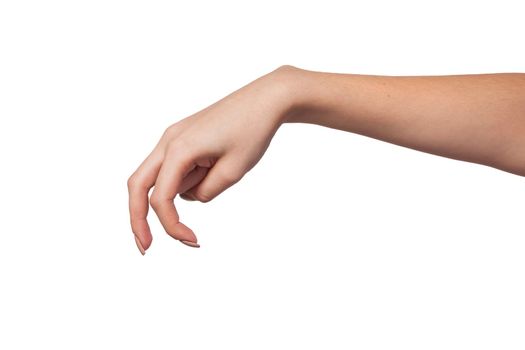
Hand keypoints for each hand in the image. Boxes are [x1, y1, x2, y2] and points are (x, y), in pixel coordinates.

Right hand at [127, 65, 298, 253]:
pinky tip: (217, 162)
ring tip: (222, 167)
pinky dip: (191, 176)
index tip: (192, 241)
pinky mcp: (183, 137)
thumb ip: (206, 192)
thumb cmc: (252, 130)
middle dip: (138, 218)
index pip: (162, 198)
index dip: (172, 226)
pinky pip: (177, 166)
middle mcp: (168, 141)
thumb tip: (189, 197)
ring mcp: (174, 137)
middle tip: (146, 248)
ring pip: (163, 177)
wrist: (266, 98)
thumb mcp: (233, 171)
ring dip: (184, 188)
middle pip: (138, 185)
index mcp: (179, 149)